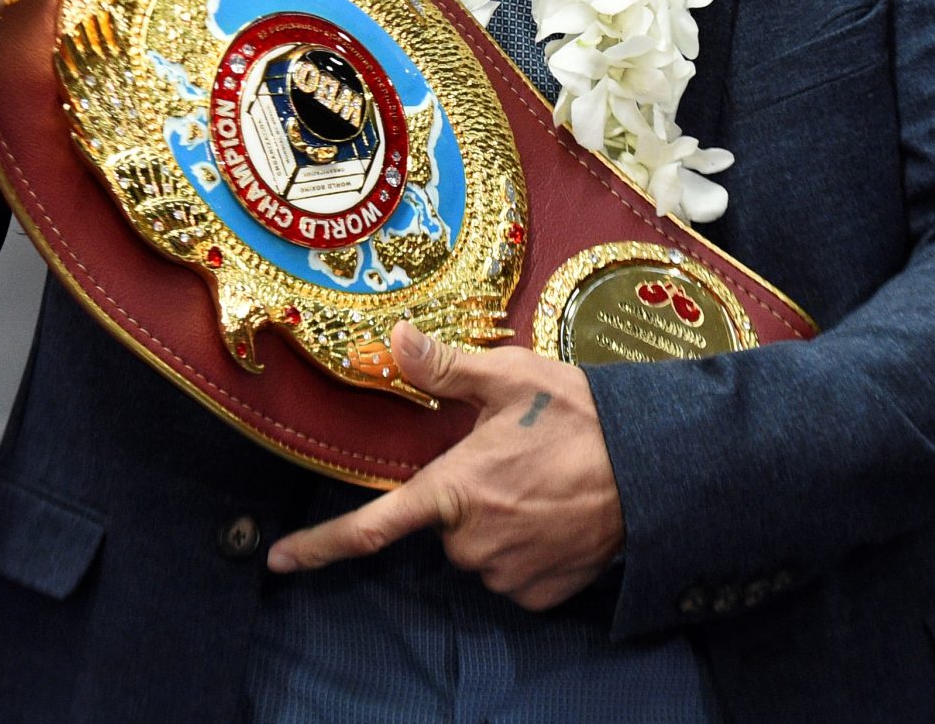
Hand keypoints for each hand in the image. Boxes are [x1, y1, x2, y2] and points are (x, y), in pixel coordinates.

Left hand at [266, 322, 621, 610]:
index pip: (372, 527)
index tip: (281, 562)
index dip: (321, 546)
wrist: (654, 468)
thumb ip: (445, 368)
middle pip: (444, 525)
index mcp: (453, 489)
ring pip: (479, 549)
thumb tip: (394, 340)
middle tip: (509, 460)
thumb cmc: (579, 417)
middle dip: (465, 495)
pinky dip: (527, 548)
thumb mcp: (509, 377)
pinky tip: (556, 514)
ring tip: (541, 481)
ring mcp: (507, 573)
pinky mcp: (542, 594)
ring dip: (498, 521)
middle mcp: (472, 541)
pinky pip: (514, 573)